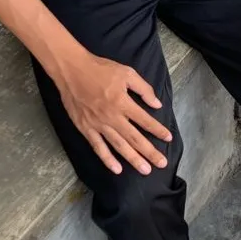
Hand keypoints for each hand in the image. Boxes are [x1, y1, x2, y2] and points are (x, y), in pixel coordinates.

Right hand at [56, 50, 171, 175]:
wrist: (71, 70)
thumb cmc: (100, 69)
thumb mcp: (127, 73)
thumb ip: (143, 89)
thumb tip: (157, 104)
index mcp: (123, 102)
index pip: (145, 120)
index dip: (158, 130)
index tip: (169, 138)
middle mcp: (112, 117)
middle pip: (134, 138)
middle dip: (150, 152)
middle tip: (162, 164)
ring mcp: (98, 124)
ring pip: (119, 146)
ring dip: (133, 159)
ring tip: (145, 170)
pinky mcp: (85, 128)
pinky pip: (98, 147)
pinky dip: (107, 159)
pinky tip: (117, 169)